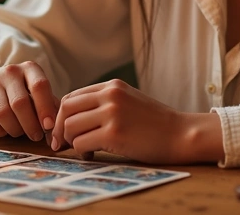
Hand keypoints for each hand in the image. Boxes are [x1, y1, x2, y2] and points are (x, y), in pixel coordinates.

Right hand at [0, 62, 58, 141]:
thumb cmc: (25, 95)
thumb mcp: (40, 97)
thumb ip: (50, 110)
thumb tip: (55, 133)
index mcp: (29, 69)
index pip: (39, 86)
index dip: (45, 108)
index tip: (49, 126)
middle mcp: (9, 72)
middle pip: (20, 103)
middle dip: (30, 125)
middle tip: (36, 136)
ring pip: (3, 113)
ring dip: (14, 129)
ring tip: (20, 132)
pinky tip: (4, 130)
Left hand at [50, 79, 223, 164]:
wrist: (181, 134)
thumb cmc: (155, 123)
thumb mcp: (129, 100)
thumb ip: (105, 102)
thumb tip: (74, 115)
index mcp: (112, 86)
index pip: (72, 96)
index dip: (61, 115)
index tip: (62, 130)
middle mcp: (110, 95)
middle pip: (65, 109)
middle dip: (59, 128)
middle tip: (61, 143)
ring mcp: (111, 114)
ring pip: (70, 126)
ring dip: (71, 141)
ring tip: (84, 148)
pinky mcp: (114, 134)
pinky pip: (81, 143)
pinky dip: (81, 151)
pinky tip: (92, 154)